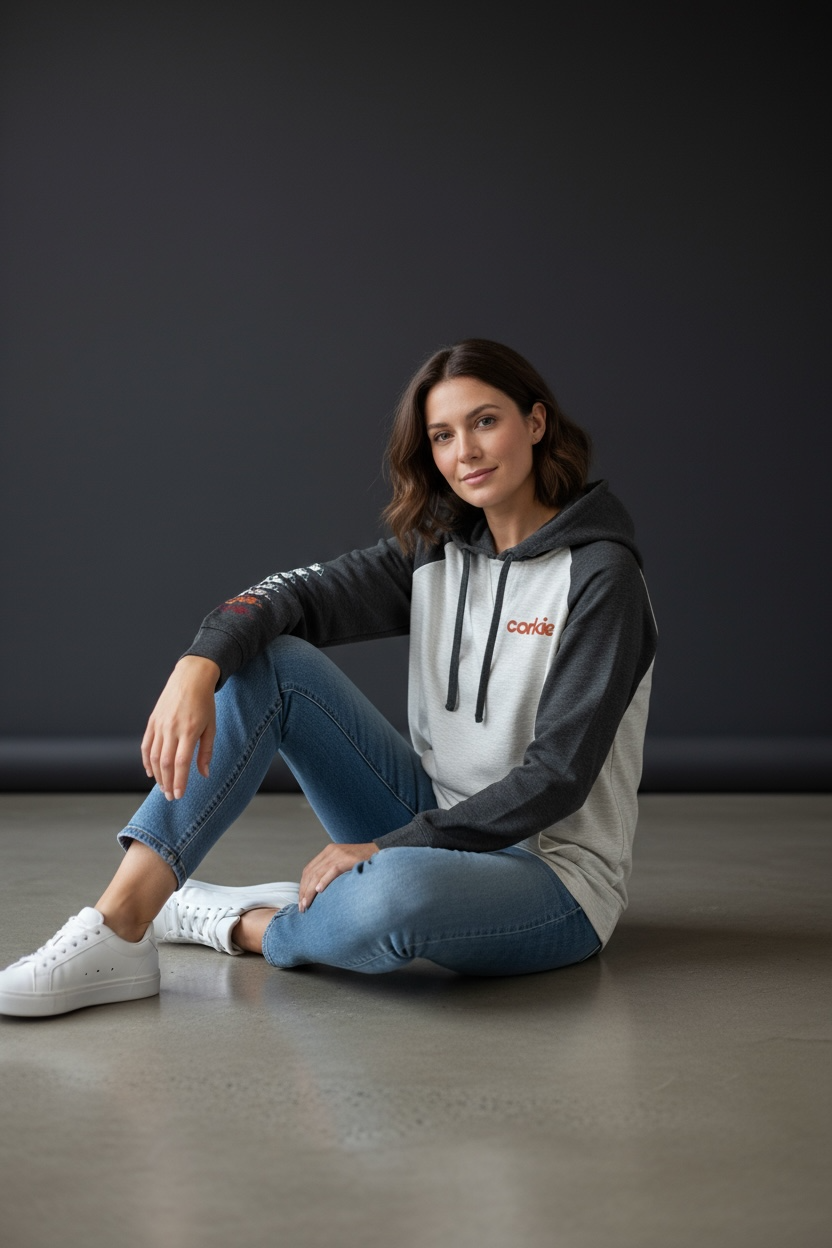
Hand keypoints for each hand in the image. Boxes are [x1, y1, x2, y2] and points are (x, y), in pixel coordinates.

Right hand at [141, 656, 219, 800]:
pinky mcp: (152, 721)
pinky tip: (150, 772)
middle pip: (165, 763)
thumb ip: (206, 752)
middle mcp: (172, 729)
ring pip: (153, 756)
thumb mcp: (211, 727)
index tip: (179, 795)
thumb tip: (204, 775)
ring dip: (157, 775)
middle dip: (167, 783)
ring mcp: (160, 725)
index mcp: (189, 731)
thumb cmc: (204, 703)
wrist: (190, 678)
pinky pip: (146, 745)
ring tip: (163, 787)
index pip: (181, 763)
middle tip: (170, 796)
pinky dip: (146, 761)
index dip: (179, 782)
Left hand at [298, 842, 376, 911]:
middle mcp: (331, 852)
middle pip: (311, 873)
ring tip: (306, 904)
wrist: (381, 852)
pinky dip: (324, 881)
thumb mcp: (345, 865)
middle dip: (304, 891)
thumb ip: (332, 873)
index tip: (300, 900)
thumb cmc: (364, 863)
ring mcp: (339, 854)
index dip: (302, 886)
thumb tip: (320, 892)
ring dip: (310, 891)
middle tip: (301, 907)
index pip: (309, 870)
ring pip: (318, 873)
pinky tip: (319, 891)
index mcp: (328, 852)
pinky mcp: (348, 858)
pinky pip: (332, 870)